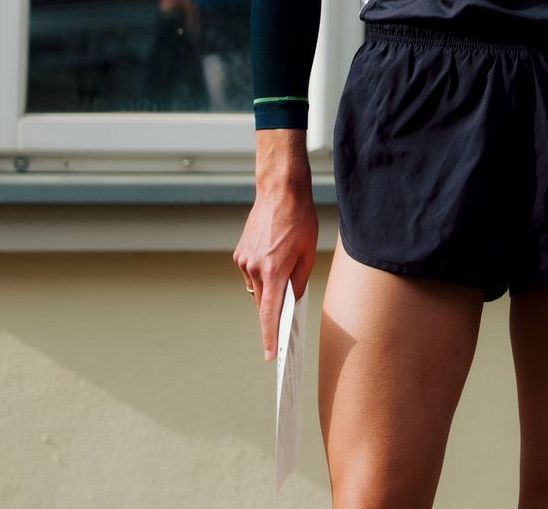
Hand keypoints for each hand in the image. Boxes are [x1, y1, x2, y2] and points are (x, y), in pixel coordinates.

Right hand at [232, 131, 318, 359]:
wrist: (279, 192)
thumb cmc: (299, 221)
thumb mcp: (308, 253)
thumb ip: (299, 280)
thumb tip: (292, 300)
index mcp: (274, 271)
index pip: (270, 313)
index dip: (270, 337)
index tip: (271, 355)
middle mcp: (254, 269)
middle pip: (263, 303)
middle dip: (274, 310)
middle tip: (288, 316)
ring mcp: (243, 261)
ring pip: (257, 289)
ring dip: (269, 289)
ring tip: (285, 275)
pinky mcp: (239, 254)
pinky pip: (251, 274)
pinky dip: (262, 275)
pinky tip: (275, 262)